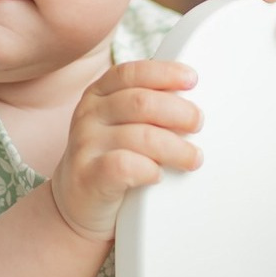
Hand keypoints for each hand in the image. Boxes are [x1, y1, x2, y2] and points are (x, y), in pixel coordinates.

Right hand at [50, 60, 203, 243]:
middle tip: (197, 124)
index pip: (132, 73)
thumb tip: (193, 105)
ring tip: (192, 158)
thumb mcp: (122, 125)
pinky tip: (158, 175)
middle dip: (178, 112)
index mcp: (99, 94)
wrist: (78, 203)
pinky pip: (124, 165)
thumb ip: (147, 109)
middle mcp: (89, 114)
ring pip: (140, 136)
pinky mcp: (87, 176)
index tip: (191, 79)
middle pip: (141, 102)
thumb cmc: (110, 160)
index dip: (164, 73)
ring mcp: (85, 144)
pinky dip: (148, 169)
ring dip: (175, 147)